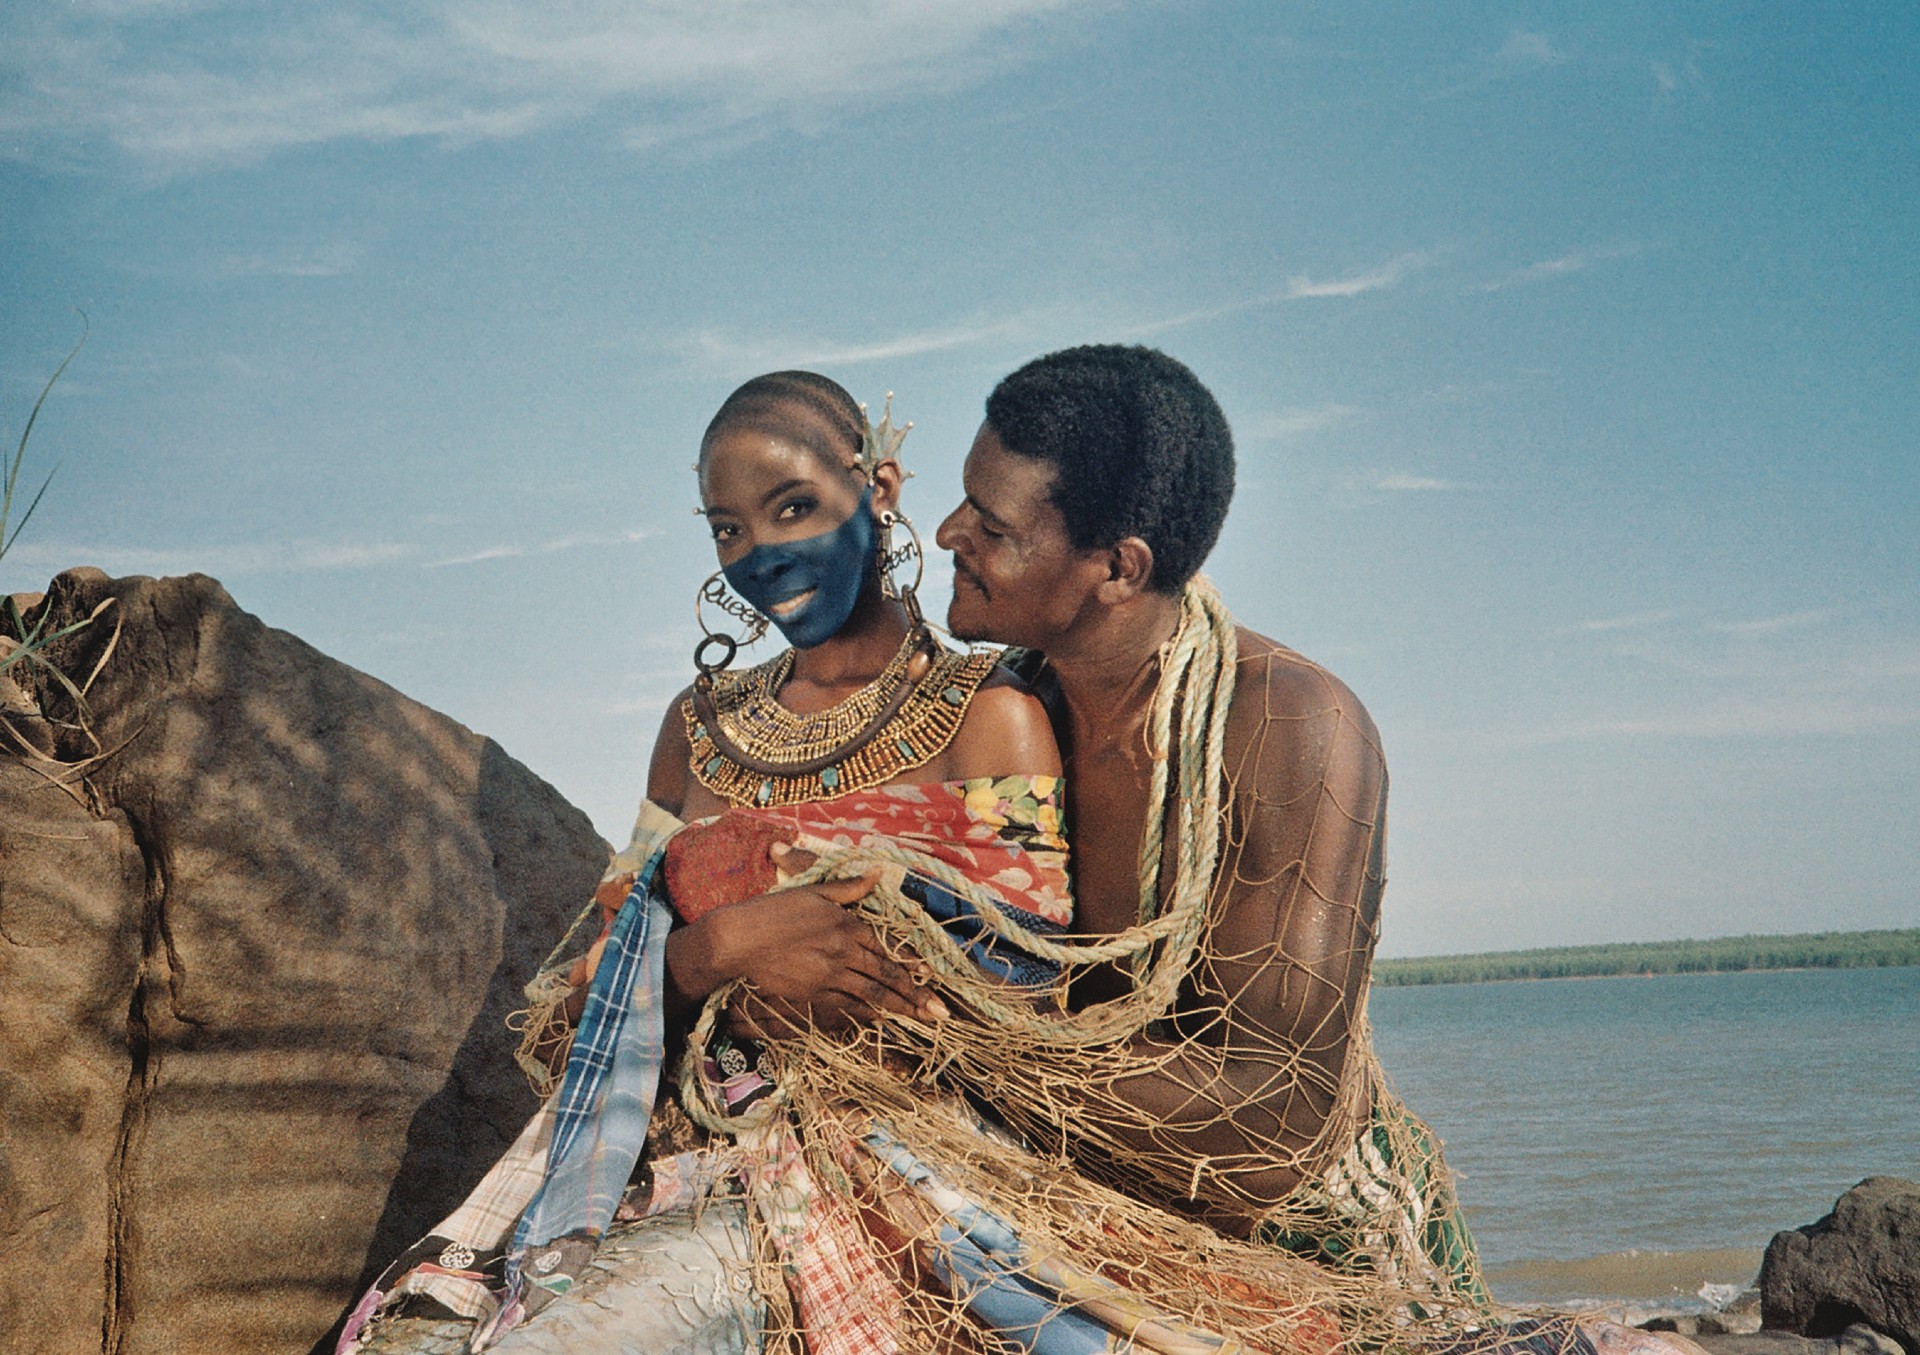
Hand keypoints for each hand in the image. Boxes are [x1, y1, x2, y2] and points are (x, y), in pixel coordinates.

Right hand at [666, 868, 946, 1035]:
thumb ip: (849, 887)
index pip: (888, 948)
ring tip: (923, 1021)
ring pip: (872, 997)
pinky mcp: (812, 997)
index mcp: (848, 925)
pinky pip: (847, 1010)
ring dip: (900, 1010)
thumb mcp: (814, 892)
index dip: (912, 965)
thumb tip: (878, 873)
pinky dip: (867, 1016)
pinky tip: (881, 1022)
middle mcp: (844, 953)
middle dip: (917, 996)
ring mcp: (829, 978)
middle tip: (942, 1012)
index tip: (932, 976)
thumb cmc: (774, 911)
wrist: (738, 940)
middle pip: (887, 977)